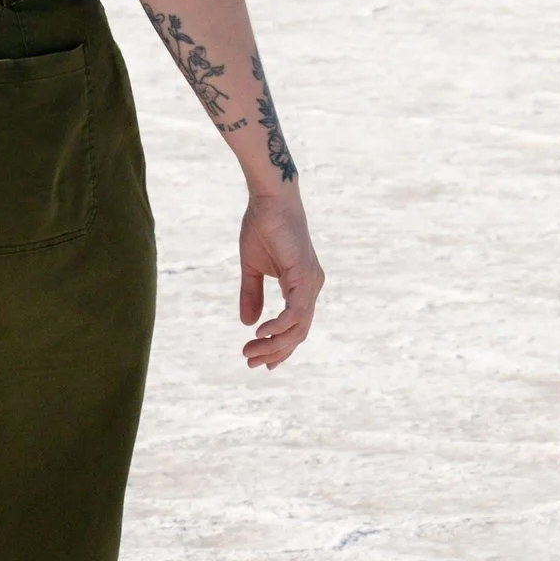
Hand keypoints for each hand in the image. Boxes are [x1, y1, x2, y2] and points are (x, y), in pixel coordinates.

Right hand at [240, 187, 322, 369]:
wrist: (269, 198)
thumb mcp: (252, 268)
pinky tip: (260, 333)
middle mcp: (311, 287)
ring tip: (250, 351)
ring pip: (298, 327)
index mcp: (302, 285)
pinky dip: (279, 326)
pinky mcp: (304, 276)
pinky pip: (296, 312)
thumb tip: (247, 323)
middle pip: (298, 332)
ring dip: (273, 344)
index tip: (260, 361)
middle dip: (274, 351)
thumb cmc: (262, 226)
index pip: (295, 325)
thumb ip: (251, 294)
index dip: (279, 346)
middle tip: (249, 361)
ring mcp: (311, 282)